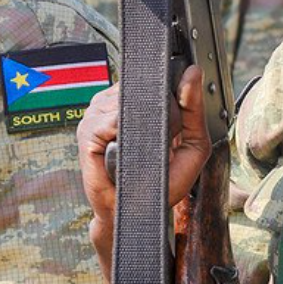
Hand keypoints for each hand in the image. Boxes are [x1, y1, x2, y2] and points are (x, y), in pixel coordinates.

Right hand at [77, 65, 213, 283]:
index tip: (178, 92)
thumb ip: (194, 108)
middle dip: (160, 107)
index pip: (153, 75)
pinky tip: (126, 149)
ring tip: (142, 149)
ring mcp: (98, 113)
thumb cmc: (162, 179)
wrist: (136, 210)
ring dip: (144, 125)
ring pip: (127, 99)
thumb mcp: (193, 144)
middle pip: (142, 84)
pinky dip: (124, 133)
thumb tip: (193, 73)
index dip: (167, 83)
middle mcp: (116, 101)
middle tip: (165, 136)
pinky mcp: (87, 131)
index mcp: (138, 100)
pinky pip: (111, 119)